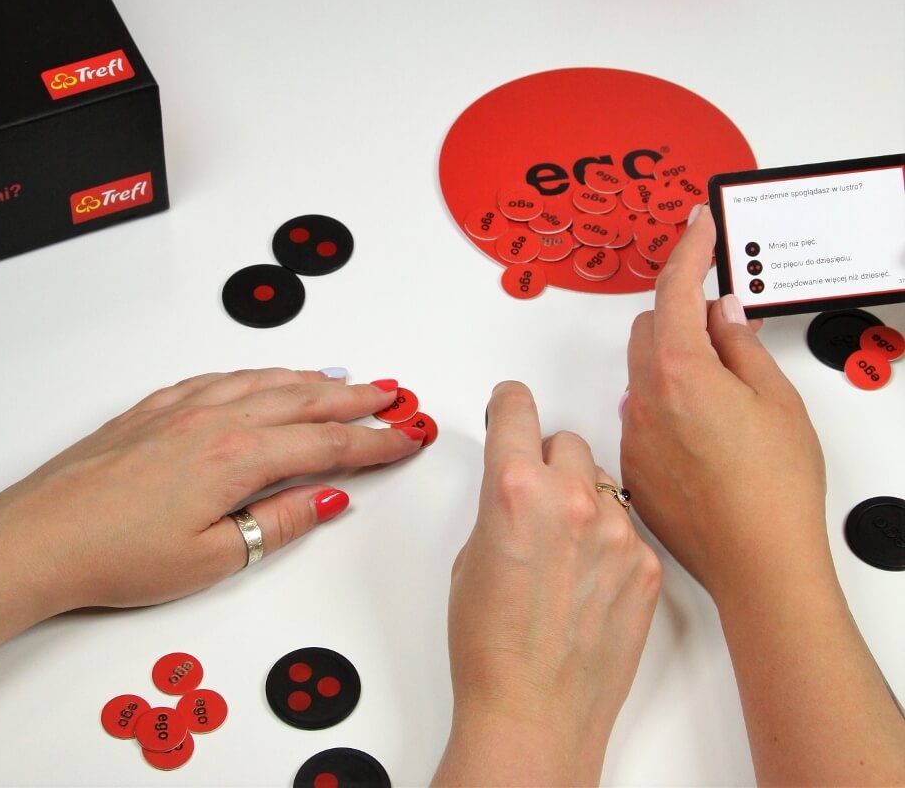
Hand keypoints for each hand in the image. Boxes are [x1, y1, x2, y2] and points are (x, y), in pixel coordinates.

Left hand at [0, 368, 424, 736]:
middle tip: (391, 395)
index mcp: (237, 457)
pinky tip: (265, 376)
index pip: (326, 443)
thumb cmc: (114, 554)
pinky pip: (222, 376)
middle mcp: (215, 420)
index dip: (374, 442)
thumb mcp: (213, 558)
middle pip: (305, 399)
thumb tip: (327, 501)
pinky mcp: (155, 408)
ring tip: (343, 380)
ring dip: (312, 379)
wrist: (36, 538)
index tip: (404, 437)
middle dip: (356, 398)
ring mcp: (183, 407)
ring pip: (266, 380)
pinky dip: (258, 373)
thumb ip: (278, 522)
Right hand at [433, 382, 660, 786]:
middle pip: (566, 440)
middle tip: (533, 497)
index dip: (509, 403)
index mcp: (515, 490)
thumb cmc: (490, 650)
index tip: (511, 402)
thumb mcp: (471, 556)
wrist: (535, 716)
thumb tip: (516, 487)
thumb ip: (499, 505)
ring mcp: (617, 532)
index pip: (517, 409)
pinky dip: (607, 538)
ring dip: (581, 496)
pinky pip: (626, 525)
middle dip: (546, 459)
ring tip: (562, 549)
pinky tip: (588, 579)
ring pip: (601, 480)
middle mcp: (571, 500)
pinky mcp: (647, 565)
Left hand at [620, 205, 826, 604]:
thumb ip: (741, 346)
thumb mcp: (776, 401)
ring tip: (722, 394)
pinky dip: (666, 405)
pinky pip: (642, 414)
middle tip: (724, 328)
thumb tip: (723, 312)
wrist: (759, 565)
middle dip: (682, 315)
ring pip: (643, 372)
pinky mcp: (633, 465)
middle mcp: (645, 398)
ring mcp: (635, 433)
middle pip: (651, 329)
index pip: (676, 290)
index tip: (697, 226)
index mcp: (681, 371)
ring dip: (673, 363)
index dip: (689, 250)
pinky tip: (704, 435)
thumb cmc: (776, 489)